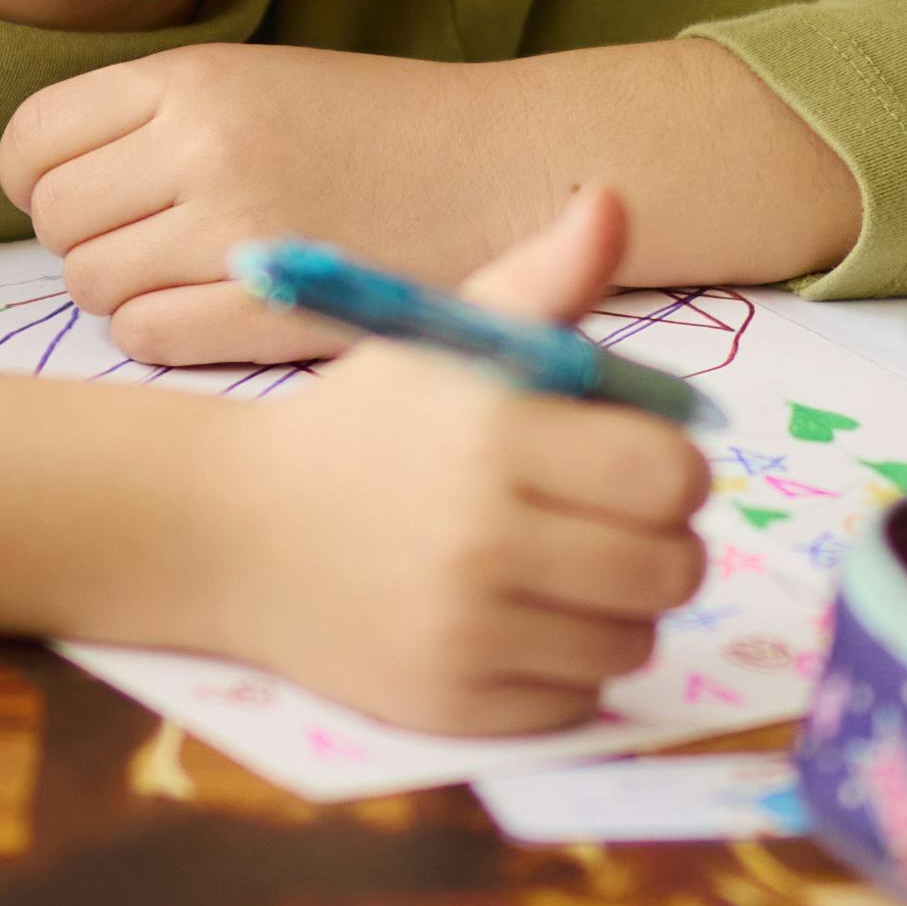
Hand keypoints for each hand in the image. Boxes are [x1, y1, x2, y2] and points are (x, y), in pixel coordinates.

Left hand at [3, 38, 849, 360]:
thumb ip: (158, 118)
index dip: (39, 179)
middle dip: (83, 241)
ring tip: (187, 279)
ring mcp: (233, 229)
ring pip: (93, 284)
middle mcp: (200, 146)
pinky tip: (213, 316)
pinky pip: (149, 336)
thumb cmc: (386, 129)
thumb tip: (52, 183)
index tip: (79, 197)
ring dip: (123, 292)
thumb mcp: (263, 81)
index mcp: (192, 79)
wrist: (513, 166)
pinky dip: (162, 335)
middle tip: (144, 246)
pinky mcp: (271, 306)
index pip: (34, 140)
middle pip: (57, 219)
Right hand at [177, 185, 712, 739]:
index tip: (634, 465)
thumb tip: (616, 199)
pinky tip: (512, 624)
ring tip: (560, 574)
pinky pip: (580, 701)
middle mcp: (484, 538)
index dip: (672, 470)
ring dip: (617, 611)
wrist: (231, 530)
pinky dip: (564, 669)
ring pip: (635, 643)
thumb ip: (543, 280)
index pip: (673, 474)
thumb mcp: (440, 337)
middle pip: (674, 568)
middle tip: (611, 526)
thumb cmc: (360, 424)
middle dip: (660, 545)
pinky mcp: (453, 706)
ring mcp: (467, 631)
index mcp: (496, 435)